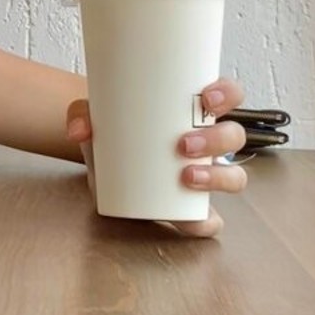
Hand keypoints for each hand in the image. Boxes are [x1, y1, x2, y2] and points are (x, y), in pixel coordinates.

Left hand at [65, 78, 248, 239]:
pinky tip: (194, 218)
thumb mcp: (95, 117)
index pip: (227, 94)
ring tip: (186, 177)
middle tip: (184, 144)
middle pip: (235, 136)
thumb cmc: (113, 133)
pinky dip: (208, 221)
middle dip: (218, 139)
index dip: (228, 93)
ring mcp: (205, 175)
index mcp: (192, 111)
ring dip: (218, 177)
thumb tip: (79, 129)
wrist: (104, 170)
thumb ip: (82, 114)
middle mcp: (207, 143)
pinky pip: (213, 218)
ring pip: (234, 177)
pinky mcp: (193, 208)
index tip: (207, 97)